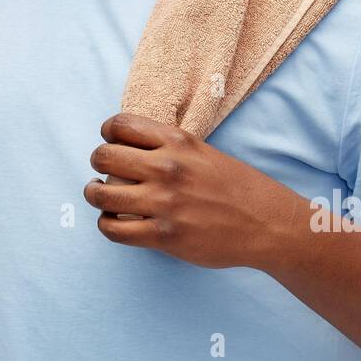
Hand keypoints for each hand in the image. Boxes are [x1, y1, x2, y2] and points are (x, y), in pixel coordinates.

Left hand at [83, 112, 294, 269]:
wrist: (266, 223)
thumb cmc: (234, 186)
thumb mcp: (202, 152)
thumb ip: (166, 147)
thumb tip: (126, 147)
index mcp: (177, 141)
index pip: (120, 125)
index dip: (108, 133)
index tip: (110, 142)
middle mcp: (167, 168)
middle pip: (103, 157)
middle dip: (98, 163)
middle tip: (104, 172)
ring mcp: (164, 203)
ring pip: (101, 194)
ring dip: (94, 194)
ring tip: (99, 195)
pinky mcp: (164, 235)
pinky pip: (113, 229)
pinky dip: (107, 224)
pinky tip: (114, 221)